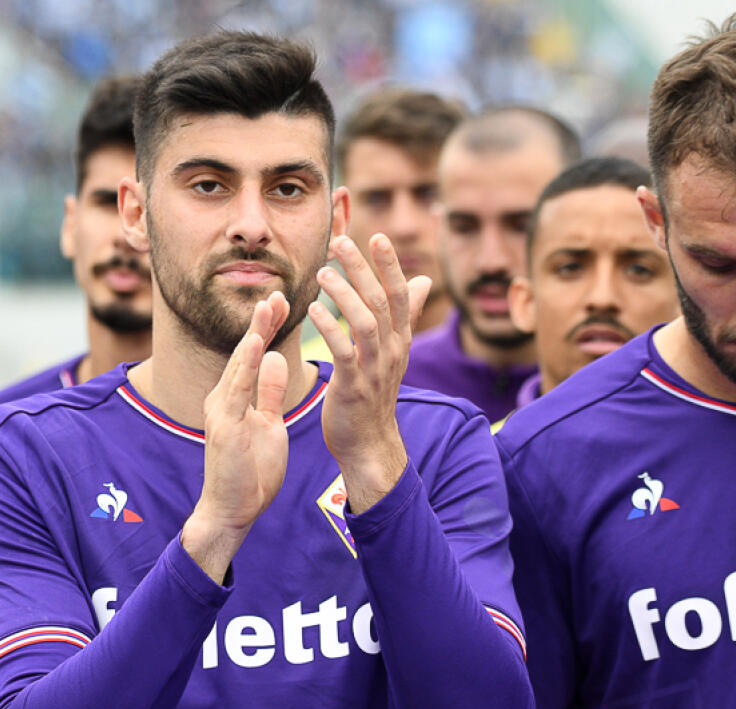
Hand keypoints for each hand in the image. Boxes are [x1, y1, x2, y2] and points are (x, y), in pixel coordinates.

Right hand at [181, 292, 290, 582]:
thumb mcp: (268, 424)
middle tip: (278, 293)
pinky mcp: (224, 426)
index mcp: (237, 397)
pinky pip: (237, 390)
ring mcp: (222, 410)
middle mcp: (225, 397)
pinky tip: (255, 343)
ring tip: (268, 306)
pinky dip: (246, 364)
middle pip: (246, 351)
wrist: (232, 511)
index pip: (254, 354)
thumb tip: (277, 359)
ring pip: (239, 364)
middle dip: (262, 322)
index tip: (283, 301)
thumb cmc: (250, 472)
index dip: (267, 327)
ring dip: (254, 334)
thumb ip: (270, 392)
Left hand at [308, 234, 430, 512]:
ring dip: (344, 293)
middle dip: (362, 269)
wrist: (369, 444)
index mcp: (401, 341)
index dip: (390, 265)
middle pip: (381, 301)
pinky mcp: (354, 387)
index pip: (401, 295)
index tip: (377, 236)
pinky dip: (329, 328)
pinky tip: (313, 309)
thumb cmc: (375, 394)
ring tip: (323, 271)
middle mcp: (392, 351)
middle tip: (341, 241)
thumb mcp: (394, 353)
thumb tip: (422, 281)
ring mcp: (375, 370)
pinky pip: (344, 352)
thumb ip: (406, 316)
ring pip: (365, 322)